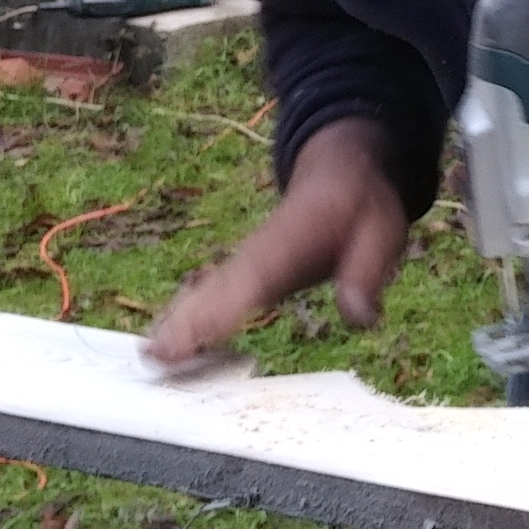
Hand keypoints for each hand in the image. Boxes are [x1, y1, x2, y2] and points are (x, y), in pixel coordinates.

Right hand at [146, 117, 407, 364]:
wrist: (340, 170)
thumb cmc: (360, 205)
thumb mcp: (381, 233)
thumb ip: (367, 273)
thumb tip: (360, 318)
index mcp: (288, 247)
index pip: (250, 285)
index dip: (219, 315)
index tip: (190, 340)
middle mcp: (256, 256)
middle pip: (214, 293)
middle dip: (184, 324)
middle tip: (152, 358)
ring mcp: (245, 263)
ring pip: (204, 294)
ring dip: (176, 323)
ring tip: (147, 356)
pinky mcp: (243, 272)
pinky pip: (209, 296)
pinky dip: (185, 317)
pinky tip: (165, 343)